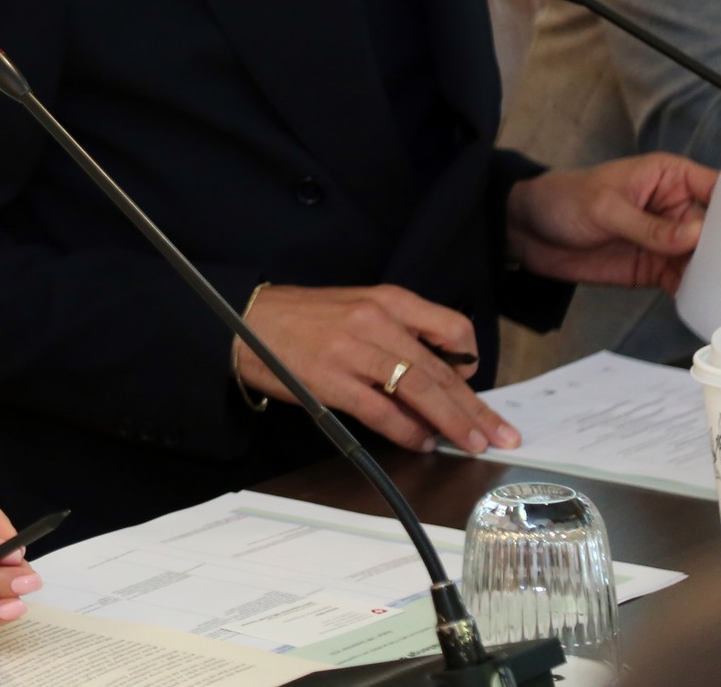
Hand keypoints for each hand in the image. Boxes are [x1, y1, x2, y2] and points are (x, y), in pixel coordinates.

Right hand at [236, 284, 518, 455]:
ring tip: (472, 443)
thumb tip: (434, 379)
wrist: (244, 320)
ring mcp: (354, 350)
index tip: (477, 387)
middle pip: (441, 369)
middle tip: (499, 433)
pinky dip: (408, 431)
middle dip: (475, 407)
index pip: (451, 328)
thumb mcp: (355, 307)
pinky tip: (421, 442)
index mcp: (386, 299)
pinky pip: (383, 411)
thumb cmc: (299, 317)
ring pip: (421, 390)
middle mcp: (376, 320)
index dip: (472, 363)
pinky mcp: (332, 380)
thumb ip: (395, 333)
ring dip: (452, 422)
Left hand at [508, 154, 712, 292]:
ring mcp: (670, 241)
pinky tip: (707, 305)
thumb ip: (649, 226)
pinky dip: (697, 294)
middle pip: (719, 231)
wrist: (526, 230)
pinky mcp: (656, 268)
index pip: (718, 191)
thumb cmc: (563, 200)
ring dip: (716, 277)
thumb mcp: (605, 208)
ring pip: (707, 260)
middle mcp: (678, 209)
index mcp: (671, 178)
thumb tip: (697, 235)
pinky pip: (686, 282)